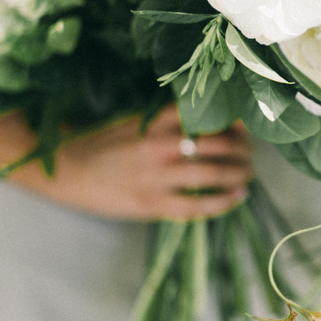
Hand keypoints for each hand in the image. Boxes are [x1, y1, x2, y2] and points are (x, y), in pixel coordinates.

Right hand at [14, 105, 252, 220]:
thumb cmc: (104, 145)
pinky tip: (237, 198)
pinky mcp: (151, 204)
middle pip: (217, 144)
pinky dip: (222, 202)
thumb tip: (211, 121)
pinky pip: (197, 205)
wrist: (68, 170)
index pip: (206, 115)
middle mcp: (158, 146)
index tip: (245, 126)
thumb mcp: (136, 123)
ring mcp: (156, 176)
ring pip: (212, 173)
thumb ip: (168, 121)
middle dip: (242, 149)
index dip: (232, 122)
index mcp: (155, 122)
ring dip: (238, 174)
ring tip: (249, 174)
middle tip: (252, 153)